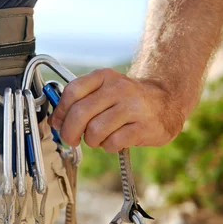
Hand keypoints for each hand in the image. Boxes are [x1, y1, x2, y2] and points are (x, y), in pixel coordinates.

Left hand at [48, 68, 184, 152]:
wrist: (167, 102)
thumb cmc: (126, 100)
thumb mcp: (102, 91)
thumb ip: (78, 102)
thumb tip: (55, 121)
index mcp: (104, 77)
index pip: (72, 91)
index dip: (60, 111)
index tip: (58, 123)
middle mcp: (119, 88)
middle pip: (80, 113)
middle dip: (69, 132)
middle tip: (71, 139)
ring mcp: (134, 107)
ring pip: (95, 130)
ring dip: (91, 140)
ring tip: (99, 138)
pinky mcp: (145, 127)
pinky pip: (113, 142)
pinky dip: (108, 146)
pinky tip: (115, 140)